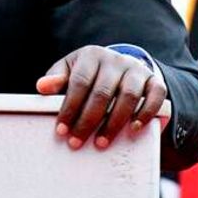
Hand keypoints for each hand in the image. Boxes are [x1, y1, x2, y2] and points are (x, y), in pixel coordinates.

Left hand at [36, 45, 166, 150]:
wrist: (122, 68)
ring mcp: (136, 69)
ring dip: (114, 123)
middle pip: (102, 92)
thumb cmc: (89, 74)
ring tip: (101, 142)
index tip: (61, 130)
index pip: (79, 82)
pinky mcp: (155, 80)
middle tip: (77, 142)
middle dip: (88, 120)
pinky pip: (155, 96)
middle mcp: (115, 59)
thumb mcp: (70, 71)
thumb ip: (56, 79)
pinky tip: (134, 129)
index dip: (70, 107)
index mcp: (91, 55)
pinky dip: (145, 113)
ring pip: (127, 96)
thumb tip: (41, 87)